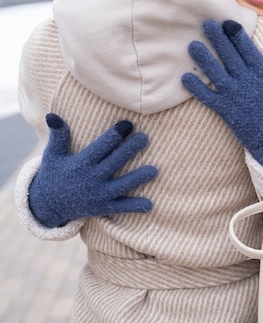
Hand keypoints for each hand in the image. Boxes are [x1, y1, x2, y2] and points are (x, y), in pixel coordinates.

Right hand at [29, 113, 157, 227]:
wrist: (48, 206)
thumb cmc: (54, 174)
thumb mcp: (53, 155)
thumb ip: (58, 135)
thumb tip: (52, 115)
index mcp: (81, 163)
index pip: (101, 147)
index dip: (114, 135)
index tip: (128, 124)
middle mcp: (91, 179)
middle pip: (114, 162)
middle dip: (129, 150)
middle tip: (145, 138)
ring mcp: (98, 195)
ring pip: (121, 186)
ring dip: (137, 179)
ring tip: (154, 170)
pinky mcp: (102, 208)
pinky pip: (120, 207)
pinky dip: (134, 207)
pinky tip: (149, 205)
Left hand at [182, 20, 262, 175]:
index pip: (248, 49)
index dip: (237, 34)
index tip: (227, 22)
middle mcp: (248, 82)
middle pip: (230, 56)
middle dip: (218, 39)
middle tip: (206, 24)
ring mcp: (236, 97)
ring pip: (216, 73)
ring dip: (203, 59)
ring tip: (192, 45)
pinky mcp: (226, 112)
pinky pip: (208, 98)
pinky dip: (196, 88)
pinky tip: (185, 77)